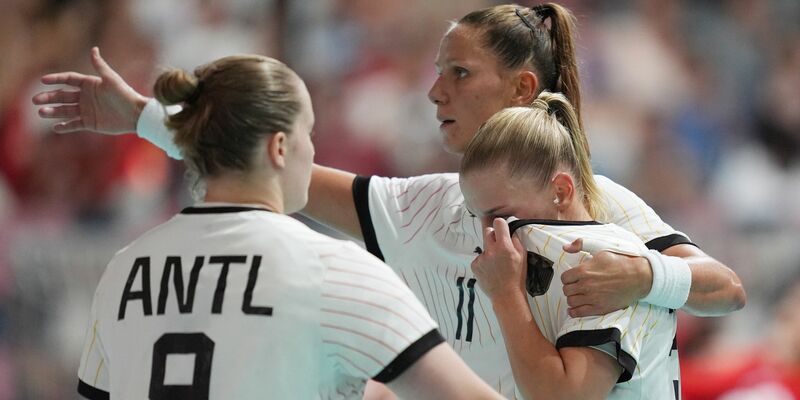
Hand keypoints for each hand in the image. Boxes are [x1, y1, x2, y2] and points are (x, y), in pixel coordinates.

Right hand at [32, 47, 147, 134]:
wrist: (135, 114)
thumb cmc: (124, 94)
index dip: (56, 79)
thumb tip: (93, 49)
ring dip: (53, 112)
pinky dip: (65, 126)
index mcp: (89, 84)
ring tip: (42, 112)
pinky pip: (74, 124)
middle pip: (62, 96)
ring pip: (65, 110)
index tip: (43, 80)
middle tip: (35, 100)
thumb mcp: (111, 79)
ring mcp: (86, 110)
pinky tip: (55, 127)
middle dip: (49, 97)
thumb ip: (100, 66)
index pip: (68, 80)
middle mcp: (85, 97)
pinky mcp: (90, 123)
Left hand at [470, 218, 527, 300]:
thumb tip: (510, 230)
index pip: (498, 223)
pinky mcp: (475, 265)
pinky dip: (484, 262)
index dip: (500, 224)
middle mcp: (491, 251)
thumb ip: (515, 240)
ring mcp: (481, 258)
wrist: (506, 295)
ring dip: (489, 251)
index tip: (501, 227)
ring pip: (484, 247)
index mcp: (504, 246)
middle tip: (499, 245)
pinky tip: (491, 270)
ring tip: (497, 264)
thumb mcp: (522, 256)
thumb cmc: (517, 277)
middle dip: (493, 235)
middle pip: (487, 231)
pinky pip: (479, 258)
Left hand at [560, 238, 651, 317]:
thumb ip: (581, 246)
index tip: (572, 278)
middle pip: (566, 290)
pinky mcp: (600, 308)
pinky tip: (574, 309)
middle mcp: (586, 285)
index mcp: (584, 270)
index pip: (564, 278)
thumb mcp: (601, 249)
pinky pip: (580, 312)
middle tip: (575, 287)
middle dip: (570, 288)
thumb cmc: (621, 263)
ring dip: (572, 298)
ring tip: (577, 296)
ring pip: (571, 301)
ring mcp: (593, 298)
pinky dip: (574, 311)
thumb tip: (566, 247)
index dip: (568, 278)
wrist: (639, 277)